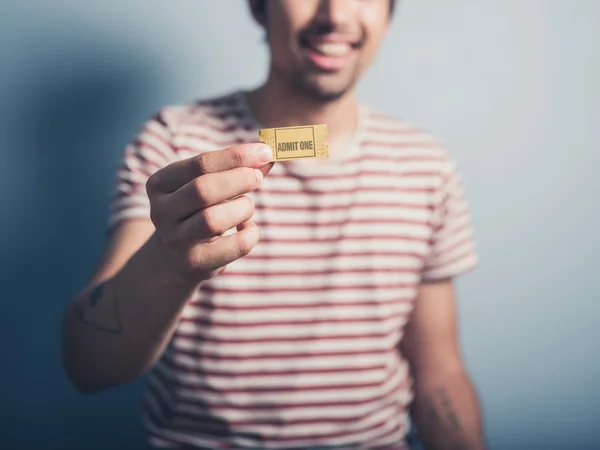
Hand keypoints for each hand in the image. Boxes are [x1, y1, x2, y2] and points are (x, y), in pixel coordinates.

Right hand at [146, 143, 272, 281]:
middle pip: (203, 190)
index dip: (236, 156)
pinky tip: (248, 228)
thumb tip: (269, 151)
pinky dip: (250, 234)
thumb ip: (237, 169)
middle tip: (258, 177)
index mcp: (160, 184)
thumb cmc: (199, 211)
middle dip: (239, 180)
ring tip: (247, 206)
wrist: (177, 258)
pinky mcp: (194, 263)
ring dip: (242, 208)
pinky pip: (233, 247)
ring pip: (212, 220)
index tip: (264, 151)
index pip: (200, 164)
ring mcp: (175, 240)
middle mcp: (161, 212)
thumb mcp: (210, 186)